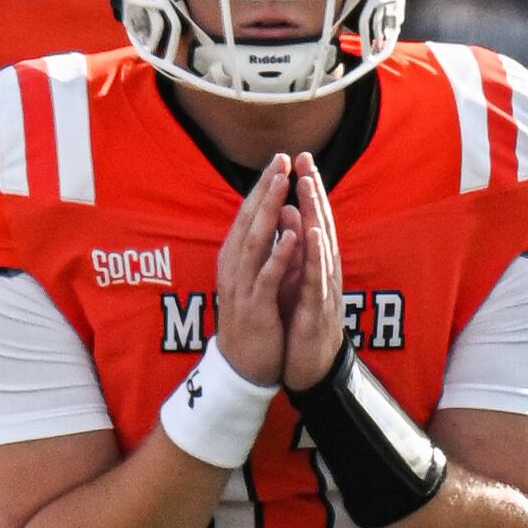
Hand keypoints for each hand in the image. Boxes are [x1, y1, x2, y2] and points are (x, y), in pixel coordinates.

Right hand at [210, 150, 298, 386]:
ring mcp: (243, 286)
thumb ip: (265, 250)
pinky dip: (279, 255)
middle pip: (249, 221)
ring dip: (270, 212)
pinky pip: (267, 276)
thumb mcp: (256, 279)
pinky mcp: (255, 307)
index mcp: (235, 259)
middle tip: (281, 160)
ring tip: (284, 185)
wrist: (243, 367)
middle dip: (266, 190)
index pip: (248, 215)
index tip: (279, 160)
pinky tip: (293, 235)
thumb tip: (278, 219)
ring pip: (255, 242)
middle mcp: (234, 267)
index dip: (263, 187)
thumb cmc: (252, 321)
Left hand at [275, 153, 347, 390]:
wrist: (311, 367)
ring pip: (322, 248)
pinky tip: (314, 235)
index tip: (299, 158)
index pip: (313, 218)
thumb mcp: (298, 278)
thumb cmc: (304, 321)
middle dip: (314, 192)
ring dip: (317, 216)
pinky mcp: (318, 310)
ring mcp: (324, 289)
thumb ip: (296, 246)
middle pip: (321, 224)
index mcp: (316, 263)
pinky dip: (316, 256)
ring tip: (309, 187)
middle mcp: (324, 271)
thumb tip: (293, 212)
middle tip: (305, 159)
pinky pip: (317, 280)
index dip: (308, 189)